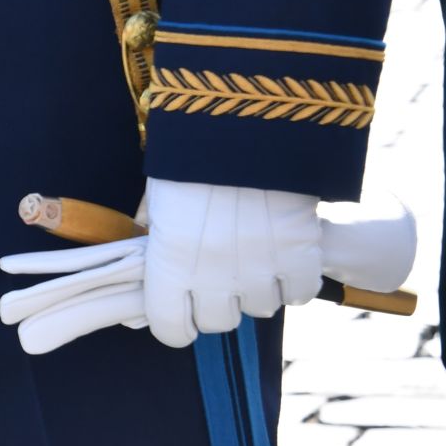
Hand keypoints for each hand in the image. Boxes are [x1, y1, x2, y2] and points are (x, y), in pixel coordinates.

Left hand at [0, 196, 399, 354]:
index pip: (171, 328)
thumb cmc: (192, 156)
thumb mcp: (158, 201)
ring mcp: (259, 266)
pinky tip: (287, 259)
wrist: (246, 118)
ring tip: (256, 260)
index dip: (176, 326)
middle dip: (218, 305)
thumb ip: (152, 243)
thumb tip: (145, 277)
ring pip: (261, 308)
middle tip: (221, 280)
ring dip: (258, 290)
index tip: (182, 317)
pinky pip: (301, 291)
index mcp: (169, 262)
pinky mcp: (300, 251)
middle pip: (219, 321)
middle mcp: (213, 273)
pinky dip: (296, 280)